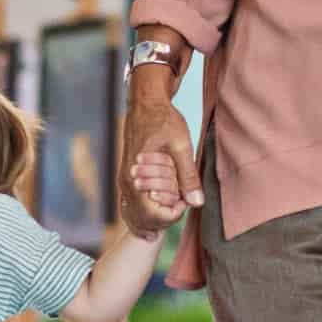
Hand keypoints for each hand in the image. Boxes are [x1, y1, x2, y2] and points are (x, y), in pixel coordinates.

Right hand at [123, 103, 201, 227]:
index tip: (186, 197)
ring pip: (139, 213)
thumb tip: (197, 202)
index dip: (174, 212)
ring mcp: (125, 182)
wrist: (147, 104)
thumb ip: (188, 176)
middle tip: (181, 193)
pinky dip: (151, 206)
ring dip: (160, 209)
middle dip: (167, 211)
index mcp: (135, 176)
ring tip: (174, 196)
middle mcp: (126, 183)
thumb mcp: (181, 146)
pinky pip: (136, 204)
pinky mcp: (129, 178)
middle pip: (146, 217)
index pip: (153, 214)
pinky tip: (164, 198)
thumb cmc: (163, 120)